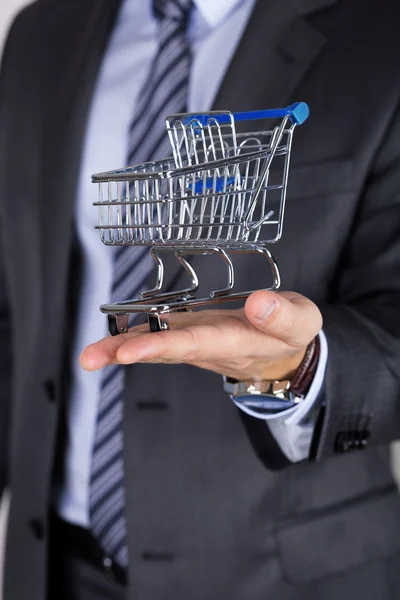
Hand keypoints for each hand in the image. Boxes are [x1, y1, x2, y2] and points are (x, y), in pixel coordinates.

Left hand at [80, 290, 322, 381]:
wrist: (283, 354)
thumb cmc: (291, 334)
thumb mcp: (301, 322)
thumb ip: (283, 315)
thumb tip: (259, 302)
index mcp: (234, 343)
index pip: (194, 344)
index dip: (160, 346)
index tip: (129, 351)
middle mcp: (208, 346)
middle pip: (164, 349)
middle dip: (128, 351)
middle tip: (92, 358)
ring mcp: (196, 340)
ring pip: (157, 344)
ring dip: (121, 347)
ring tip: (90, 354)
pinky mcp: (192, 330)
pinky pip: (160, 333)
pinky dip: (134, 333)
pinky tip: (111, 331)